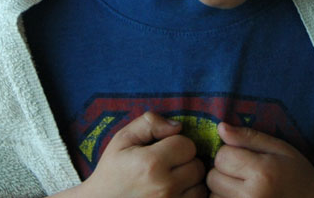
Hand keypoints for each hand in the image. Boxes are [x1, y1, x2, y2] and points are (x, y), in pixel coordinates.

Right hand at [82, 111, 205, 197]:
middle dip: (185, 161)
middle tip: (168, 165)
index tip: (163, 149)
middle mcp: (164, 188)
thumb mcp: (123, 139)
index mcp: (151, 164)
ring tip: (171, 180)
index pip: (187, 144)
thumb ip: (149, 123)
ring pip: (200, 186)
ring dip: (190, 181)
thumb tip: (178, 126)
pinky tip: (174, 191)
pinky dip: (189, 196)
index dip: (176, 143)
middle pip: (197, 165)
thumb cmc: (113, 170)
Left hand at [206, 122, 313, 197]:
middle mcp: (251, 197)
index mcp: (261, 173)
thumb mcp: (278, 148)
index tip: (244, 156)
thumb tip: (220, 127)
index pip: (222, 156)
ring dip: (222, 189)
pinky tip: (240, 196)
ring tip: (243, 187)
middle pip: (213, 177)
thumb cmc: (297, 173)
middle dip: (223, 171)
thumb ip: (248, 137)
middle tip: (243, 173)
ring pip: (213, 195)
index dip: (230, 152)